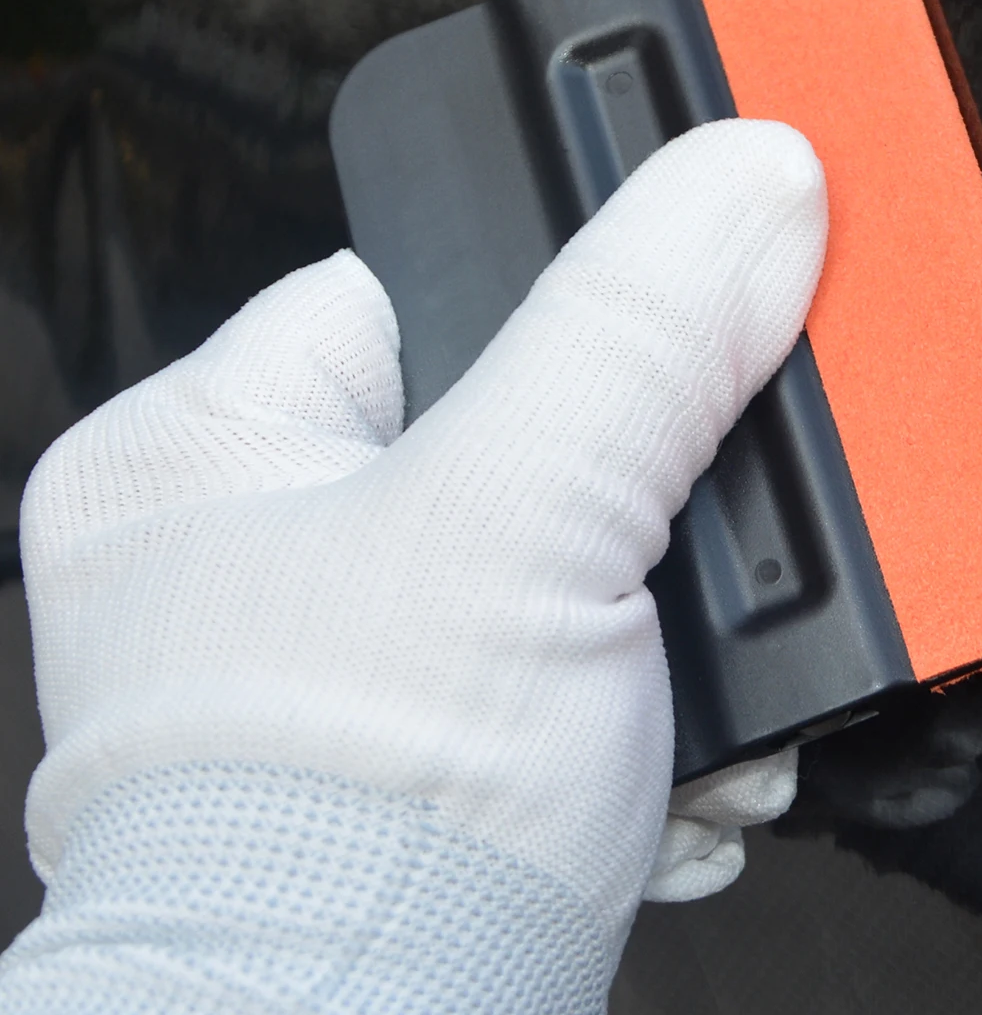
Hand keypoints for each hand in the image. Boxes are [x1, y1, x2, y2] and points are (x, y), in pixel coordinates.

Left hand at [18, 119, 824, 964]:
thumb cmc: (349, 837)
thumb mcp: (521, 524)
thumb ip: (639, 332)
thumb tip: (749, 177)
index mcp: (200, 452)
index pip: (411, 281)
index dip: (560, 289)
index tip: (672, 303)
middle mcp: (253, 549)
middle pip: (512, 420)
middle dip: (637, 479)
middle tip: (687, 512)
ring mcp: (341, 657)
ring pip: (558, 543)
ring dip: (660, 594)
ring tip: (692, 643)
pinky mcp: (427, 746)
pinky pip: (570, 646)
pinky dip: (647, 682)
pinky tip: (682, 731)